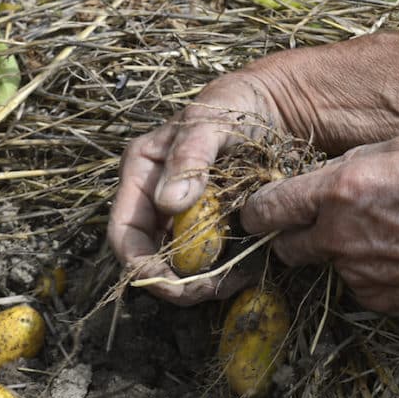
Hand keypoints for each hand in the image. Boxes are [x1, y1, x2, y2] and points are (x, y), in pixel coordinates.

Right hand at [107, 71, 281, 303]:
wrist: (274, 107)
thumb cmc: (237, 107)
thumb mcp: (211, 121)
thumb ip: (190, 156)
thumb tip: (168, 203)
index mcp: (141, 173)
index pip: (124, 233)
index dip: (142, 268)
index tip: (174, 286)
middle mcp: (154, 198)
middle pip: (148, 258)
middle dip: (174, 283)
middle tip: (209, 290)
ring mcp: (182, 215)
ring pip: (178, 265)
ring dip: (200, 282)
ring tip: (233, 280)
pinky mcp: (210, 225)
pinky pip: (208, 260)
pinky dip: (222, 272)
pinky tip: (243, 271)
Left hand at [240, 133, 398, 316]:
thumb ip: (357, 156)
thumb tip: (333, 169)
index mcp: (338, 190)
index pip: (266, 207)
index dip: (256, 211)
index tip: (259, 211)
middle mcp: (335, 235)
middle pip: (283, 245)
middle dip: (290, 236)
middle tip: (314, 225)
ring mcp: (352, 272)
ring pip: (323, 263)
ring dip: (336, 252)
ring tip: (381, 237)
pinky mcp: (370, 299)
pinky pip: (354, 283)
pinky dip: (366, 272)